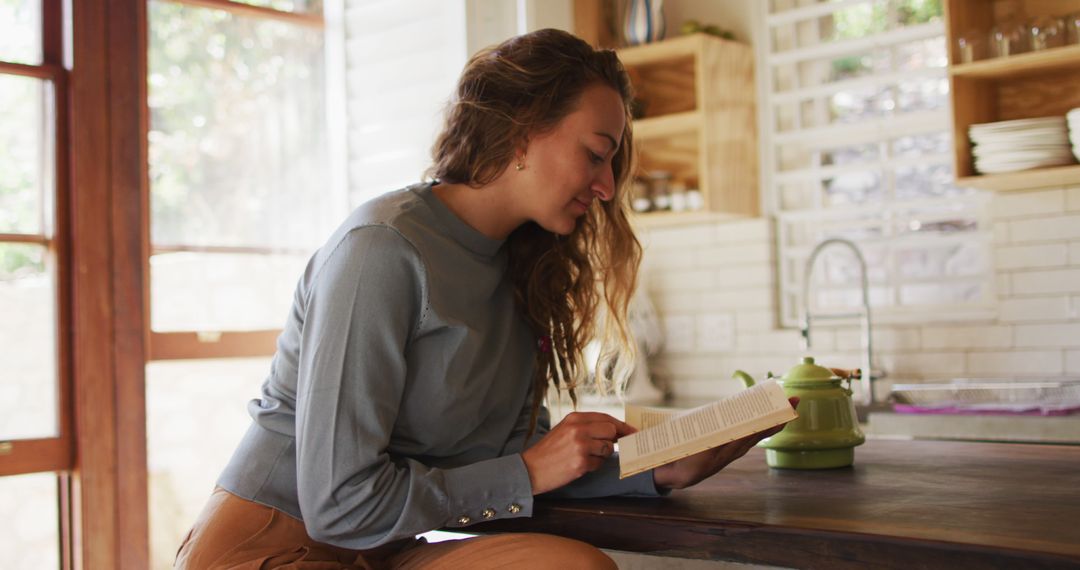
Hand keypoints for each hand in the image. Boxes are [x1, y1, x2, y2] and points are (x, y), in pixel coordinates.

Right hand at [521, 411, 635, 494]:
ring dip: (602, 455)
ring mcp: (580, 446)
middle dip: (613, 440)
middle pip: (611, 430)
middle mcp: (578, 429)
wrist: (530, 469)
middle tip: (609, 447)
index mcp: (574, 418)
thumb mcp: (564, 430)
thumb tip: (613, 431)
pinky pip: (600, 463)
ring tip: (586, 457)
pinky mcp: (581, 462)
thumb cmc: (549, 451)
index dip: (621, 425)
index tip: (632, 431)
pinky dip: (594, 466)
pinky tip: (580, 465)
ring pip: (607, 448)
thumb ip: (586, 427)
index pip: (606, 418)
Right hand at [652, 397, 799, 489]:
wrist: (659, 478)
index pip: (729, 442)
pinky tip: (770, 421)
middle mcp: (716, 459)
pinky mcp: (724, 453)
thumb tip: (650, 432)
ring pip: (750, 439)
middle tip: (791, 403)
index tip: (763, 417)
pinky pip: (745, 440)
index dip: (747, 430)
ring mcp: (722, 456)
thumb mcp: (657, 450)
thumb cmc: (656, 458)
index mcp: (700, 460)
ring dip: (769, 423)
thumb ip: (661, 444)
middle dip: (769, 420)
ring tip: (788, 408)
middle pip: (747, 437)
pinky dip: (759, 429)